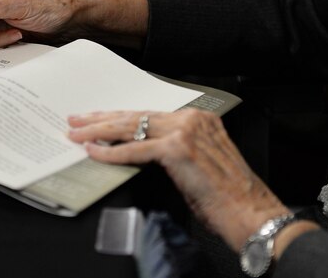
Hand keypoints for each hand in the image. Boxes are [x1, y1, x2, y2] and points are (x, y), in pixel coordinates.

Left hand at [67, 109, 303, 250]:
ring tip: (77, 134)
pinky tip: (94, 152)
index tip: (98, 119)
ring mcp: (186, 131)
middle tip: (77, 120)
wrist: (251, 212)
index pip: (149, 115)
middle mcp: (193, 119)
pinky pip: (136, 149)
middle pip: (136, 116)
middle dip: (102, 119)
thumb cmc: (228, 197)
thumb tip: (139, 151)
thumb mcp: (197, 165)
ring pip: (132, 128)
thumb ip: (172, 151)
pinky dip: (112, 152)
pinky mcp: (179, 149)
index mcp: (199, 119)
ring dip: (99, 132)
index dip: (120, 117)